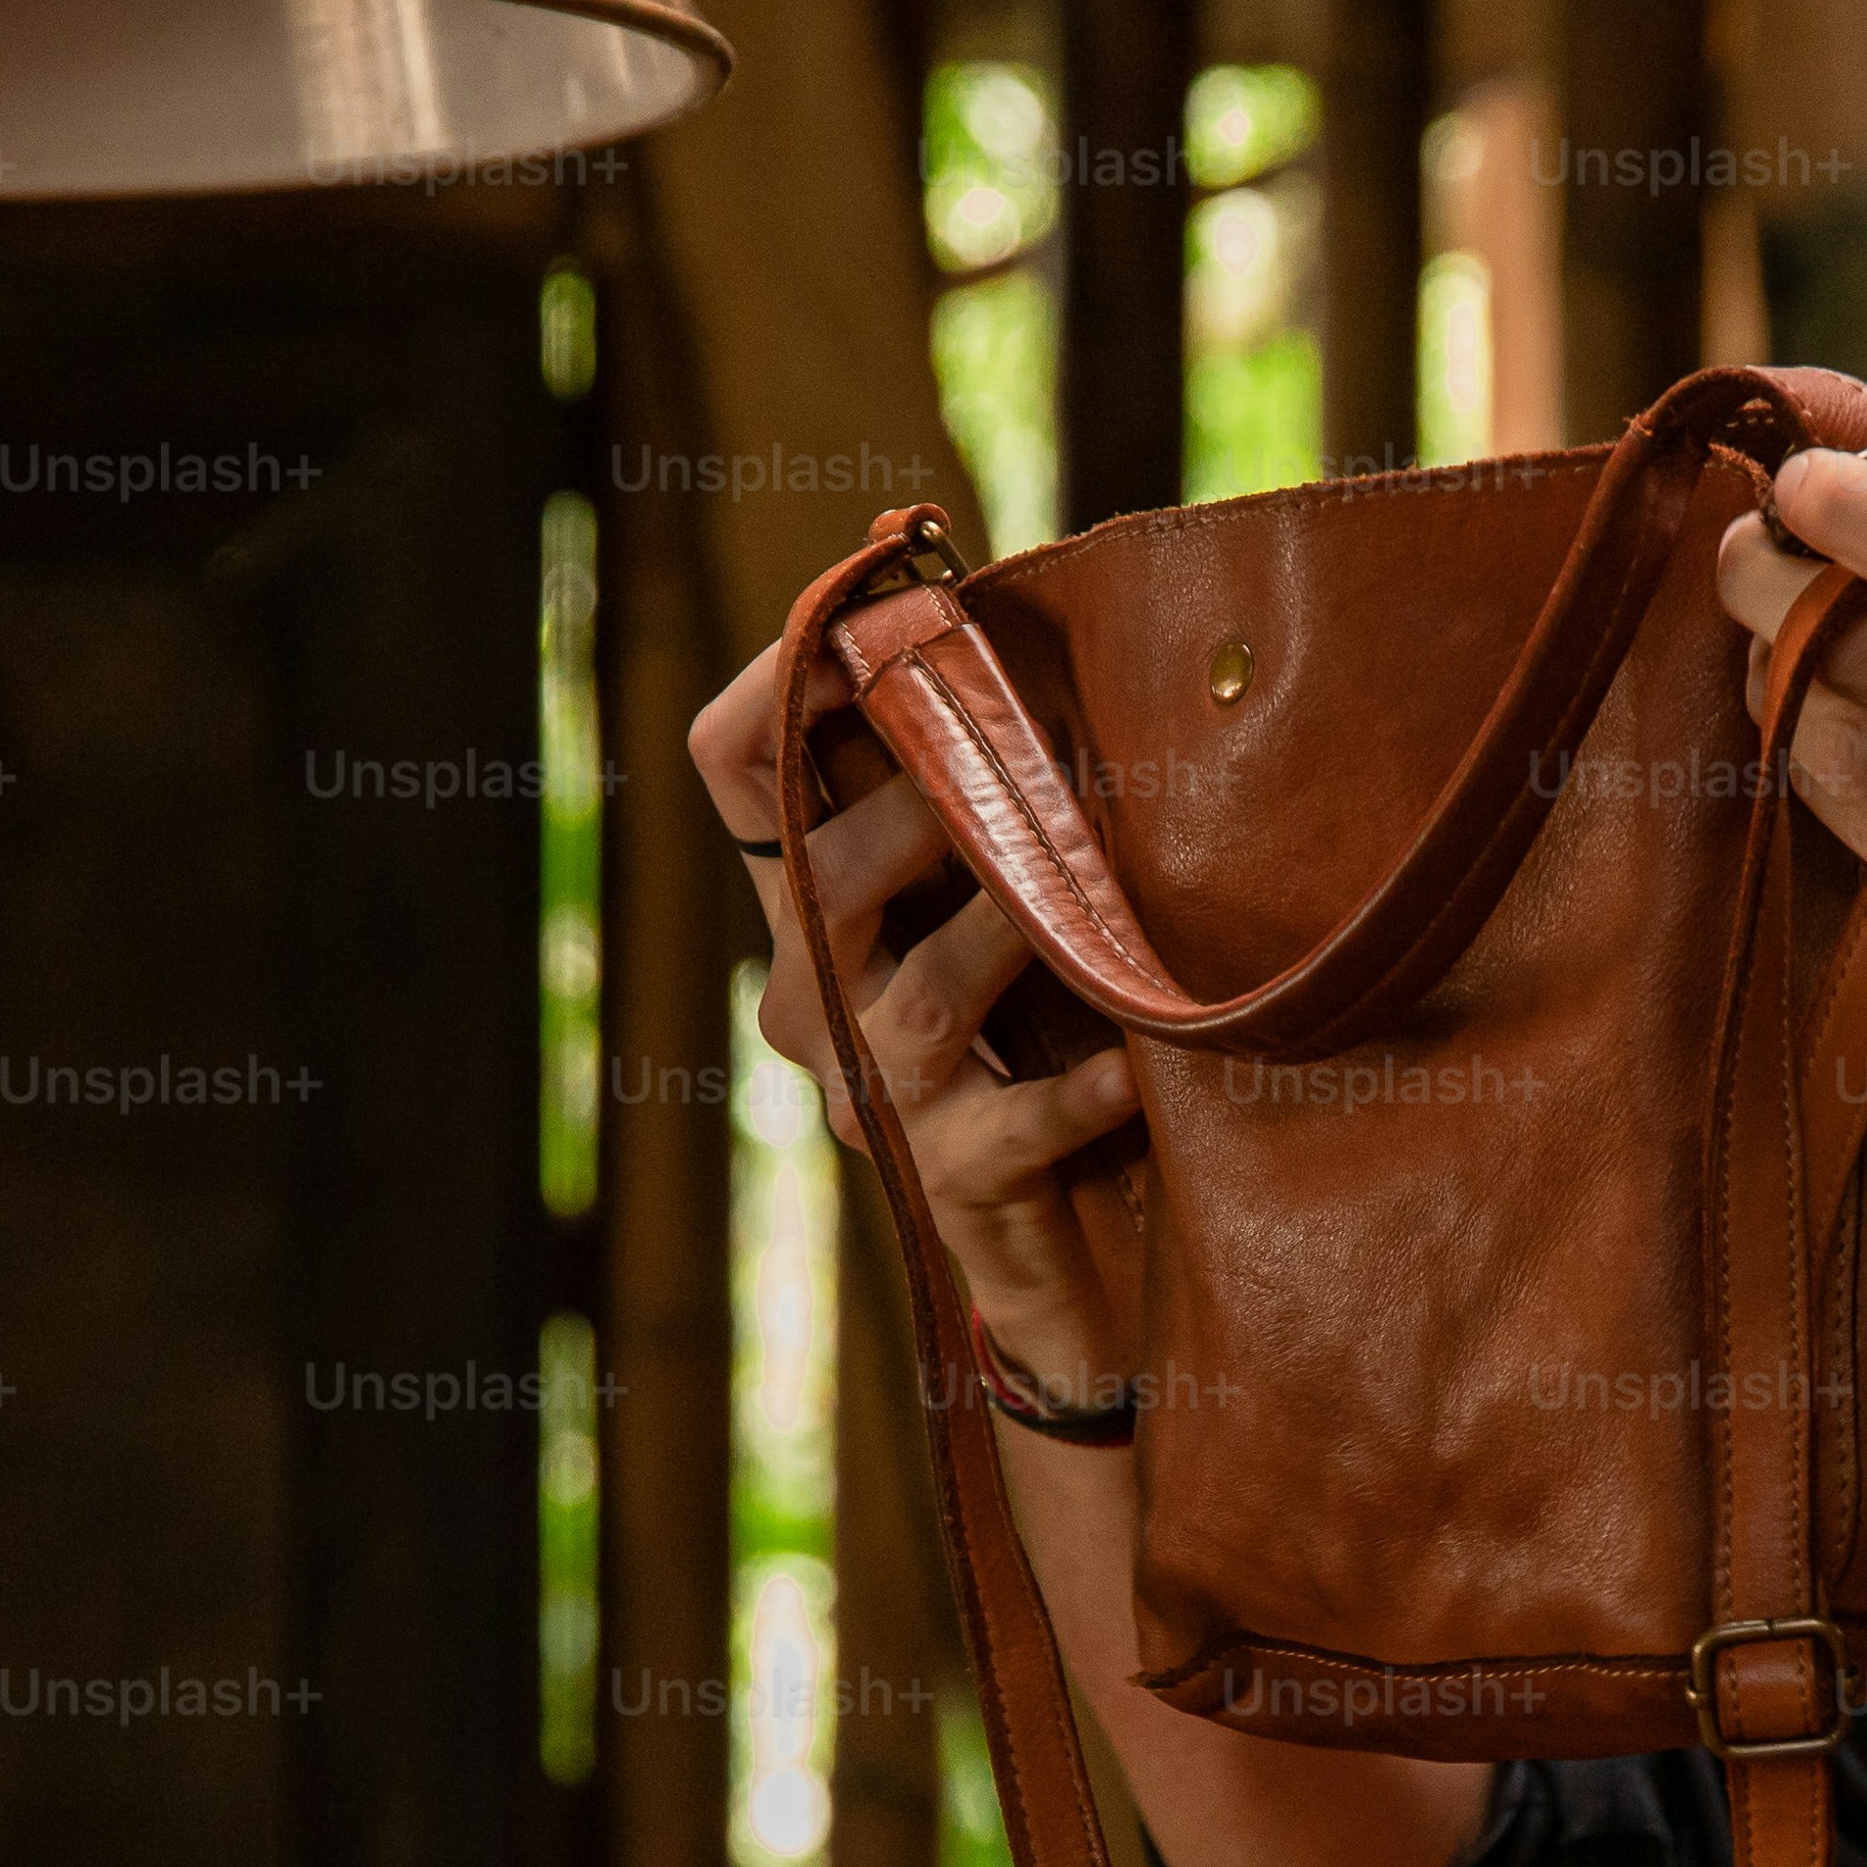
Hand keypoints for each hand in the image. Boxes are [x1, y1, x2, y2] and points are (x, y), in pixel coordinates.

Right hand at [688, 633, 1147, 1396]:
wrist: (1079, 1263)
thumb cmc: (1054, 1044)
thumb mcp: (1019, 895)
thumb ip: (1006, 777)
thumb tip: (1032, 603)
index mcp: (818, 905)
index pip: (735, 767)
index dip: (779, 678)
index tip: (877, 612)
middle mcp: (818, 996)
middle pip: (822, 869)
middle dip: (924, 799)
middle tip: (1032, 750)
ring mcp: (878, 1095)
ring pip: (914, 994)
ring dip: (1004, 929)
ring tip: (1084, 894)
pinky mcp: (952, 1186)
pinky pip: (1006, 1127)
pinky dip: (1071, 1090)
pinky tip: (1131, 1063)